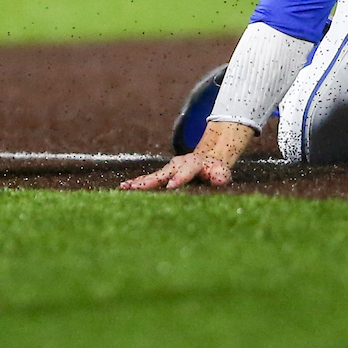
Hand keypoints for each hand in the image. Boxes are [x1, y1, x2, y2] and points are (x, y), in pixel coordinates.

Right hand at [120, 121, 255, 190]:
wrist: (209, 159)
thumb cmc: (216, 169)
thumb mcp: (222, 171)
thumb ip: (221, 176)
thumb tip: (219, 179)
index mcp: (193, 164)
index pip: (186, 171)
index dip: (179, 178)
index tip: (171, 186)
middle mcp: (178, 164)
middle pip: (164, 173)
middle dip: (151, 181)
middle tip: (138, 188)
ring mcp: (169, 168)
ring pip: (153, 176)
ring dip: (139, 182)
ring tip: (125, 187)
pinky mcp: (163, 173)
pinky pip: (149, 178)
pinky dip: (137, 183)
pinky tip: (124, 187)